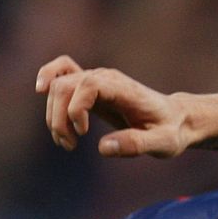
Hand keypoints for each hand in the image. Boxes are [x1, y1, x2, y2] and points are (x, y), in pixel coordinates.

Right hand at [37, 55, 189, 158]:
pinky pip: (62, 71)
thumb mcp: (163, 143)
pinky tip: (40, 91)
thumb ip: (136, 144)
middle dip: (59, 118)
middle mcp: (107, 79)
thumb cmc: (171, 131)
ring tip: (68, 143)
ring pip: (58, 86)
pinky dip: (48, 77)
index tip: (83, 132)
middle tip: (70, 145)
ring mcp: (97, 80)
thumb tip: (103, 147)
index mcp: (124, 89)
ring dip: (53, 115)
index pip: (88, 85)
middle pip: (65, 86)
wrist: (177, 119)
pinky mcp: (90, 87)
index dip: (76, 108)